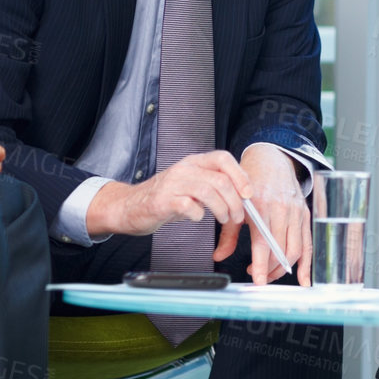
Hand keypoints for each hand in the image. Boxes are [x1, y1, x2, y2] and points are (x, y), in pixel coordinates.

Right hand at [84, 151, 251, 240]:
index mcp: (194, 162)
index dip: (240, 175)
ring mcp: (172, 184)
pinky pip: (188, 207)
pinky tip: (197, 218)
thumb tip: (242, 195)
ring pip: (208, 192)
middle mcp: (184, 169)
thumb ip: (213, 184)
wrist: (130, 206)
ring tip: (223, 220)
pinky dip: (198, 216)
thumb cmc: (165, 197)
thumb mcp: (191, 184)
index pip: (223, 158)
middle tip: (237, 216)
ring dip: (222, 210)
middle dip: (235, 202)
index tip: (248, 194)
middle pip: (220, 180)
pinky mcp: (162, 201)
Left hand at [241, 146, 311, 285]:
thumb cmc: (252, 181)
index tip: (257, 279)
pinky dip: (307, 263)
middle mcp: (281, 209)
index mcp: (261, 205)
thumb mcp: (235, 204)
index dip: (261, 263)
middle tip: (258, 277)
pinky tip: (303, 278)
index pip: (263, 242)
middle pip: (280, 249)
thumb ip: (228, 233)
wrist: (272, 160)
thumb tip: (219, 256)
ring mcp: (296, 212)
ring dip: (283, 267)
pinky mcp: (305, 214)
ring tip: (271, 274)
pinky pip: (308, 243)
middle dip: (269, 269)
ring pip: (295, 249)